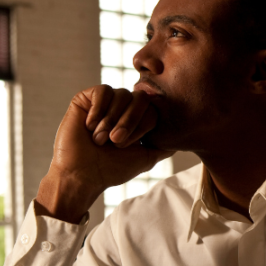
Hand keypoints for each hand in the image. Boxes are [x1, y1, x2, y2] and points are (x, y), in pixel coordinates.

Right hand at [37, 85, 173, 221]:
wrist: (82, 174)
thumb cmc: (112, 169)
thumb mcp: (146, 158)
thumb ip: (165, 145)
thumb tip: (182, 136)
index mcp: (138, 120)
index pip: (153, 109)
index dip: (143, 126)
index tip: (127, 146)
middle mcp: (123, 108)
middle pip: (140, 98)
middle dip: (129, 121)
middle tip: (116, 141)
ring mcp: (106, 102)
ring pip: (122, 94)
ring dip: (111, 120)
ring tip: (100, 139)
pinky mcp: (86, 99)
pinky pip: (102, 91)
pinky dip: (99, 110)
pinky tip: (90, 126)